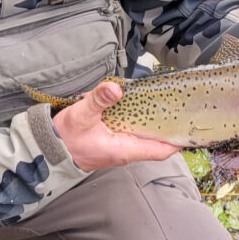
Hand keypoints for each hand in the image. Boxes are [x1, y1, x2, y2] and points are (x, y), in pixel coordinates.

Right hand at [51, 81, 178, 171]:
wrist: (47, 150)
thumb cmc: (65, 137)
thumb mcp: (81, 115)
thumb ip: (98, 100)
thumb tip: (115, 88)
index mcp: (124, 149)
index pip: (160, 150)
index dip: (177, 140)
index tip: (191, 127)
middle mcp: (125, 151)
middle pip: (156, 142)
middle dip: (168, 127)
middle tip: (182, 109)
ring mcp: (118, 148)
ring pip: (143, 136)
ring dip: (153, 123)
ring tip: (167, 104)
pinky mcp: (111, 142)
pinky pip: (131, 132)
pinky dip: (138, 120)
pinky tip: (138, 105)